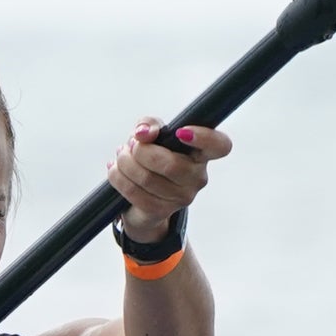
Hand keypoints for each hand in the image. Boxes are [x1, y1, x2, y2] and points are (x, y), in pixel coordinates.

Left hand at [108, 118, 230, 240]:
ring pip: (147, 178)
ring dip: (125, 163)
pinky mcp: (162, 210)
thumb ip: (149, 125)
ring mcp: (182, 197)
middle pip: (170, 164)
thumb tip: (144, 134)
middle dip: (141, 152)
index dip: (205, 138)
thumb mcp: (152, 135)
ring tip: (121, 157)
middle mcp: (197, 177)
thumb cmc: (153, 159)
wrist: (142, 200)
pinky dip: (118, 178)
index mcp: (201, 154)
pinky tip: (115, 170)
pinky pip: (134, 192)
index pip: (220, 146)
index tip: (181, 133)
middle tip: (131, 146)